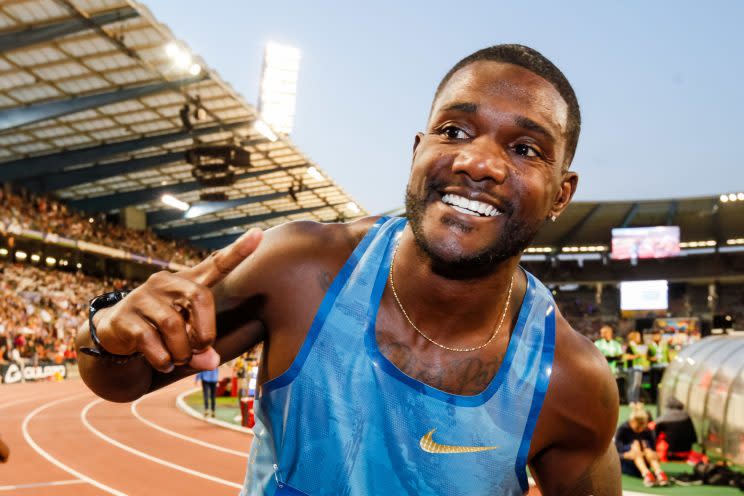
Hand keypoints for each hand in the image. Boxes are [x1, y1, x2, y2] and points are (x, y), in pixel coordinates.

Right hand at [92, 228, 262, 371]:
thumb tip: (210, 361)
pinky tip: (163, 362)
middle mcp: (166, 282)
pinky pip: (151, 342)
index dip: (238, 251)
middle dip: (205, 330)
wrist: (115, 333)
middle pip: (200, 296)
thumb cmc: (162, 331)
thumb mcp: (187, 338)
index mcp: (188, 282)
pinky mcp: (125, 316)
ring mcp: (143, 297)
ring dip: (182, 351)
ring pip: (174, 326)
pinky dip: (163, 359)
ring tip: (177, 359)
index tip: (258, 234)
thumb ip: (203, 348)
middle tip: (201, 348)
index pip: (217, 263)